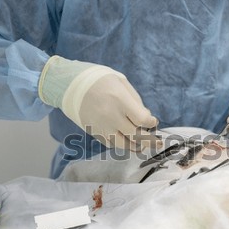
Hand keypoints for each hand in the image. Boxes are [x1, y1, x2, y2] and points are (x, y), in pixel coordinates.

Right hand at [39, 56, 160, 150]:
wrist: (72, 85)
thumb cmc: (102, 81)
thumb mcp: (122, 84)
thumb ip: (136, 102)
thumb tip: (147, 120)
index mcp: (119, 100)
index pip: (142, 120)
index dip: (151, 123)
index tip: (153, 122)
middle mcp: (110, 116)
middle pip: (135, 135)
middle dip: (149, 139)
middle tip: (156, 141)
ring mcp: (101, 126)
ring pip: (123, 145)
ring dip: (136, 146)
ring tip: (142, 145)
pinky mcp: (94, 133)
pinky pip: (111, 145)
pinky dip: (121, 145)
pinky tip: (127, 142)